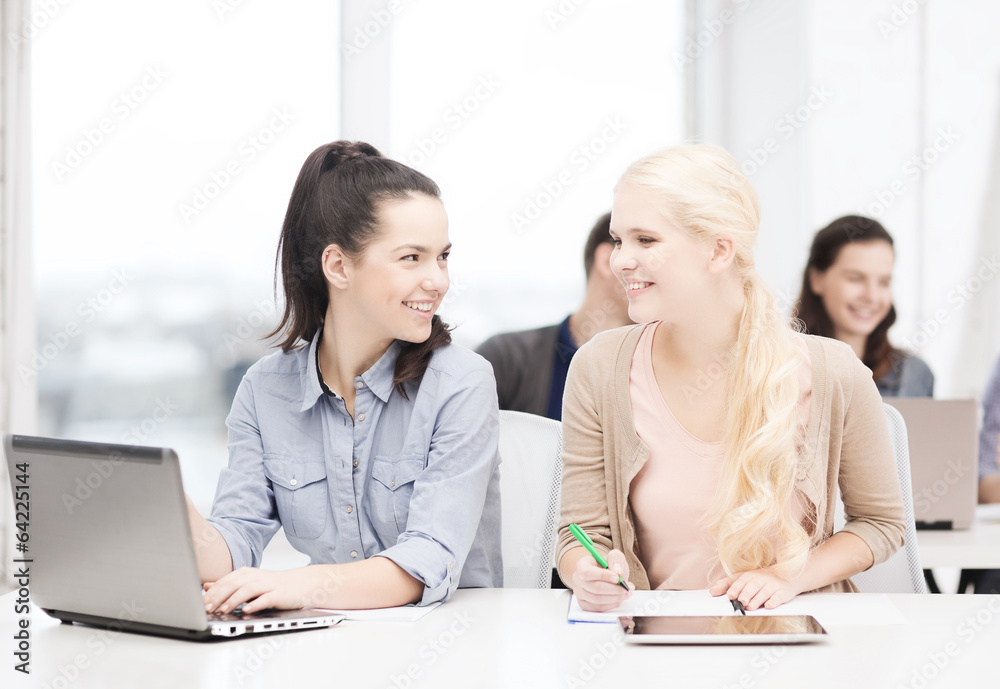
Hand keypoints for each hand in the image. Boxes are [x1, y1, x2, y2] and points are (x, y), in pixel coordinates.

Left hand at [203, 566, 329, 613]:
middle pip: (233, 584)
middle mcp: (255, 576)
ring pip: (247, 590)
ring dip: (233, 600)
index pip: (224, 582)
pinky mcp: (278, 593)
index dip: (211, 593)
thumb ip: (228, 584)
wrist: (300, 584)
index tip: (200, 604)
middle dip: (218, 597)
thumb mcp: (248, 583)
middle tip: (207, 608)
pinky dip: (255, 604)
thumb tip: (206, 587)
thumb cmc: (272, 585)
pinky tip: (246, 610)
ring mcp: (267, 584)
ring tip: (223, 610)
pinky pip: (265, 598)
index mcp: (245, 573)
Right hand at [572, 549, 632, 611]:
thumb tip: (617, 571)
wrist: (607, 576)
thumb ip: (616, 559)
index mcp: (582, 565)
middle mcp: (578, 579)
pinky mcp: (584, 604)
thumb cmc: (609, 566)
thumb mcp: (615, 557)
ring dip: (615, 598)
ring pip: (597, 600)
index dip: (602, 576)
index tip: (617, 578)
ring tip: (625, 593)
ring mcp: (579, 593)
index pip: (587, 572)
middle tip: (627, 588)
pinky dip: (610, 605)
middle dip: (614, 590)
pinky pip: (597, 608)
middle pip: (594, 588)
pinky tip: (618, 599)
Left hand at [710, 569, 801, 610]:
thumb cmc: (760, 579)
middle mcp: (761, 579)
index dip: (735, 588)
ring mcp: (772, 585)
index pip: (741, 581)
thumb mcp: (743, 579)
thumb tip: (712, 591)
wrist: (786, 575)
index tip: (730, 595)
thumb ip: (727, 584)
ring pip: (764, 592)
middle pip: (752, 586)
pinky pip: (779, 596)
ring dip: (757, 600)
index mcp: (749, 576)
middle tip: (740, 602)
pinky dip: (774, 601)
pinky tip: (769, 605)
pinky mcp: (783, 592)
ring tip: (750, 607)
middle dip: (746, 594)